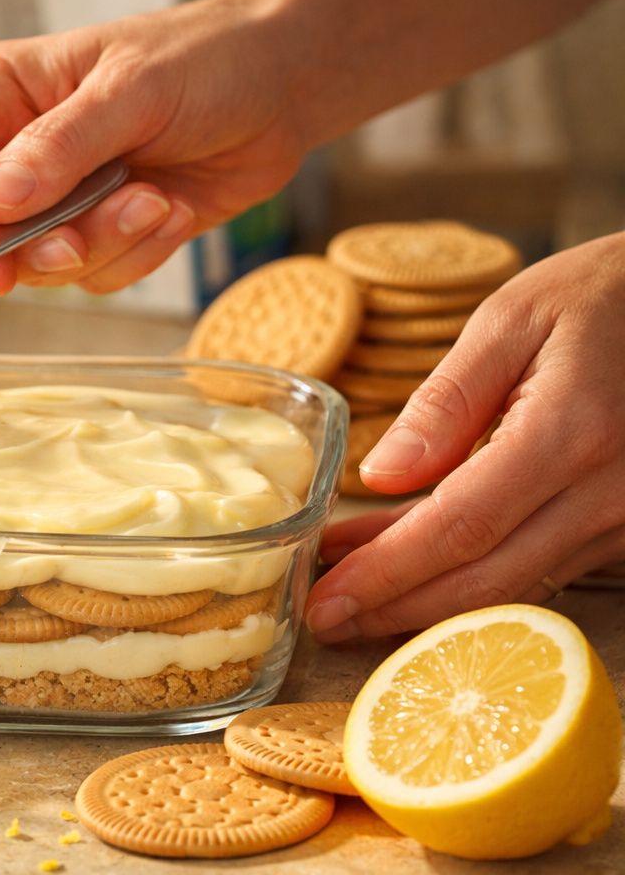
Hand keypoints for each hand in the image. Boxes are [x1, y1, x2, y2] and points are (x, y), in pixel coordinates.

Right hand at [0, 0, 307, 295]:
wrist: (283, 84)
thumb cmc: (204, 59)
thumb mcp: (129, 91)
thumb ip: (57, 147)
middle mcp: (13, 152)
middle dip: (36, 247)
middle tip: (81, 241)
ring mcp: (57, 198)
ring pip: (39, 266)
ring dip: (102, 245)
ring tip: (154, 200)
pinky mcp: (100, 232)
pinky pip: (94, 277)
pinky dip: (137, 254)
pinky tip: (170, 208)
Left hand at [308, 232, 624, 641]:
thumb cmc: (600, 297)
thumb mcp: (512, 319)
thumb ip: (446, 401)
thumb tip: (381, 475)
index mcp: (570, 434)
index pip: (461, 527)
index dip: (388, 573)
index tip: (325, 599)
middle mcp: (608, 493)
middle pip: (486, 579)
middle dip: (396, 610)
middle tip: (324, 620)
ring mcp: (624, 517)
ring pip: (513, 586)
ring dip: (426, 599)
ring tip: (350, 593)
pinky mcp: (624, 525)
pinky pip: (538, 566)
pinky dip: (468, 575)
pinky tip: (409, 563)